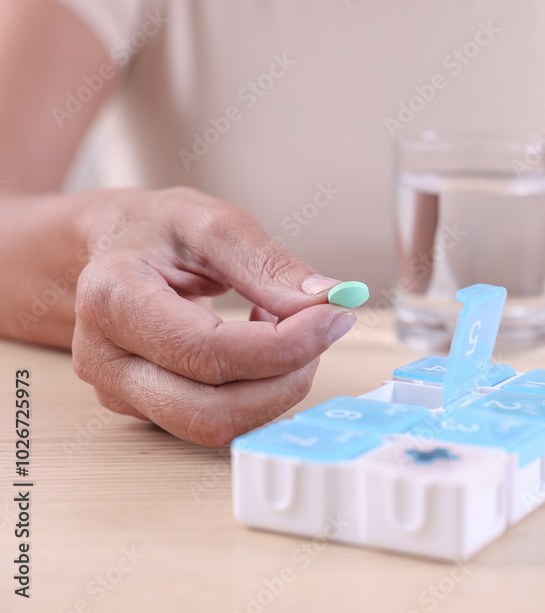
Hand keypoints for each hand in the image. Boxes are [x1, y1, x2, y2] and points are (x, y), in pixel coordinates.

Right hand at [71, 187, 356, 445]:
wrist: (110, 249)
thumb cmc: (156, 231)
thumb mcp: (213, 223)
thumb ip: (268, 263)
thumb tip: (325, 299)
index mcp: (114, 300)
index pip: (210, 351)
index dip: (286, 344)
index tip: (335, 317)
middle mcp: (105, 359)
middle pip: (212, 409)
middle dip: (286, 378)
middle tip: (322, 329)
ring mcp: (121, 392)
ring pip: (216, 426)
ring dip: (276, 388)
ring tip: (288, 330)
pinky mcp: (145, 410)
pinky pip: (216, 419)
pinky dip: (258, 389)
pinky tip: (262, 346)